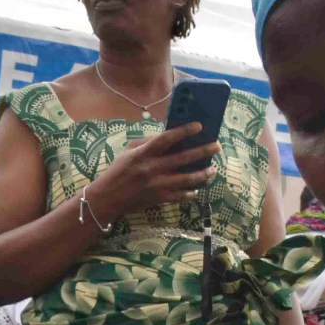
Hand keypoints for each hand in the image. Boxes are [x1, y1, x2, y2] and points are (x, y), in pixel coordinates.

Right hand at [82, 124, 219, 221]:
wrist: (108, 197)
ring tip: (213, 170)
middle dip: (203, 151)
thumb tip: (166, 135)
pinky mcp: (159, 198)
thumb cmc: (118, 171)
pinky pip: (180, 196)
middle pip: (183, 158)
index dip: (184, 131)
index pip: (168, 138)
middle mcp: (153, 168)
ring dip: (202, 174)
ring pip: (187, 179)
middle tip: (217, 146)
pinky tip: (197, 189)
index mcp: (144, 153)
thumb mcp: (128, 151)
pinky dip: (190, 192)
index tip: (199, 126)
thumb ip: (146, 142)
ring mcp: (158, 185)